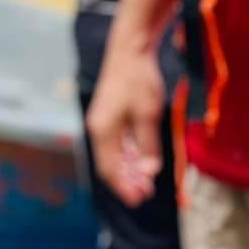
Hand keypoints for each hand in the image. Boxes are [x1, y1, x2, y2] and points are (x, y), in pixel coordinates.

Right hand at [84, 46, 164, 206]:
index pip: (110, 169)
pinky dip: (129, 154)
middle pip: (110, 164)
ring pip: (115, 154)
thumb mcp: (148, 114)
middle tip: (146, 194)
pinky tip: (142, 161)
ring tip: (146, 181)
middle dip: (127, 181)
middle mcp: (99, 128)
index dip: (124, 187)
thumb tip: (150, 172)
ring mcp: (104, 121)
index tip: (139, 200)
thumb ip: (148, 145)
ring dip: (129, 168)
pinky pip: (118, 142)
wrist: (130, 49)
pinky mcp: (111, 114)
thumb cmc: (139, 80)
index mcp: (103, 131)